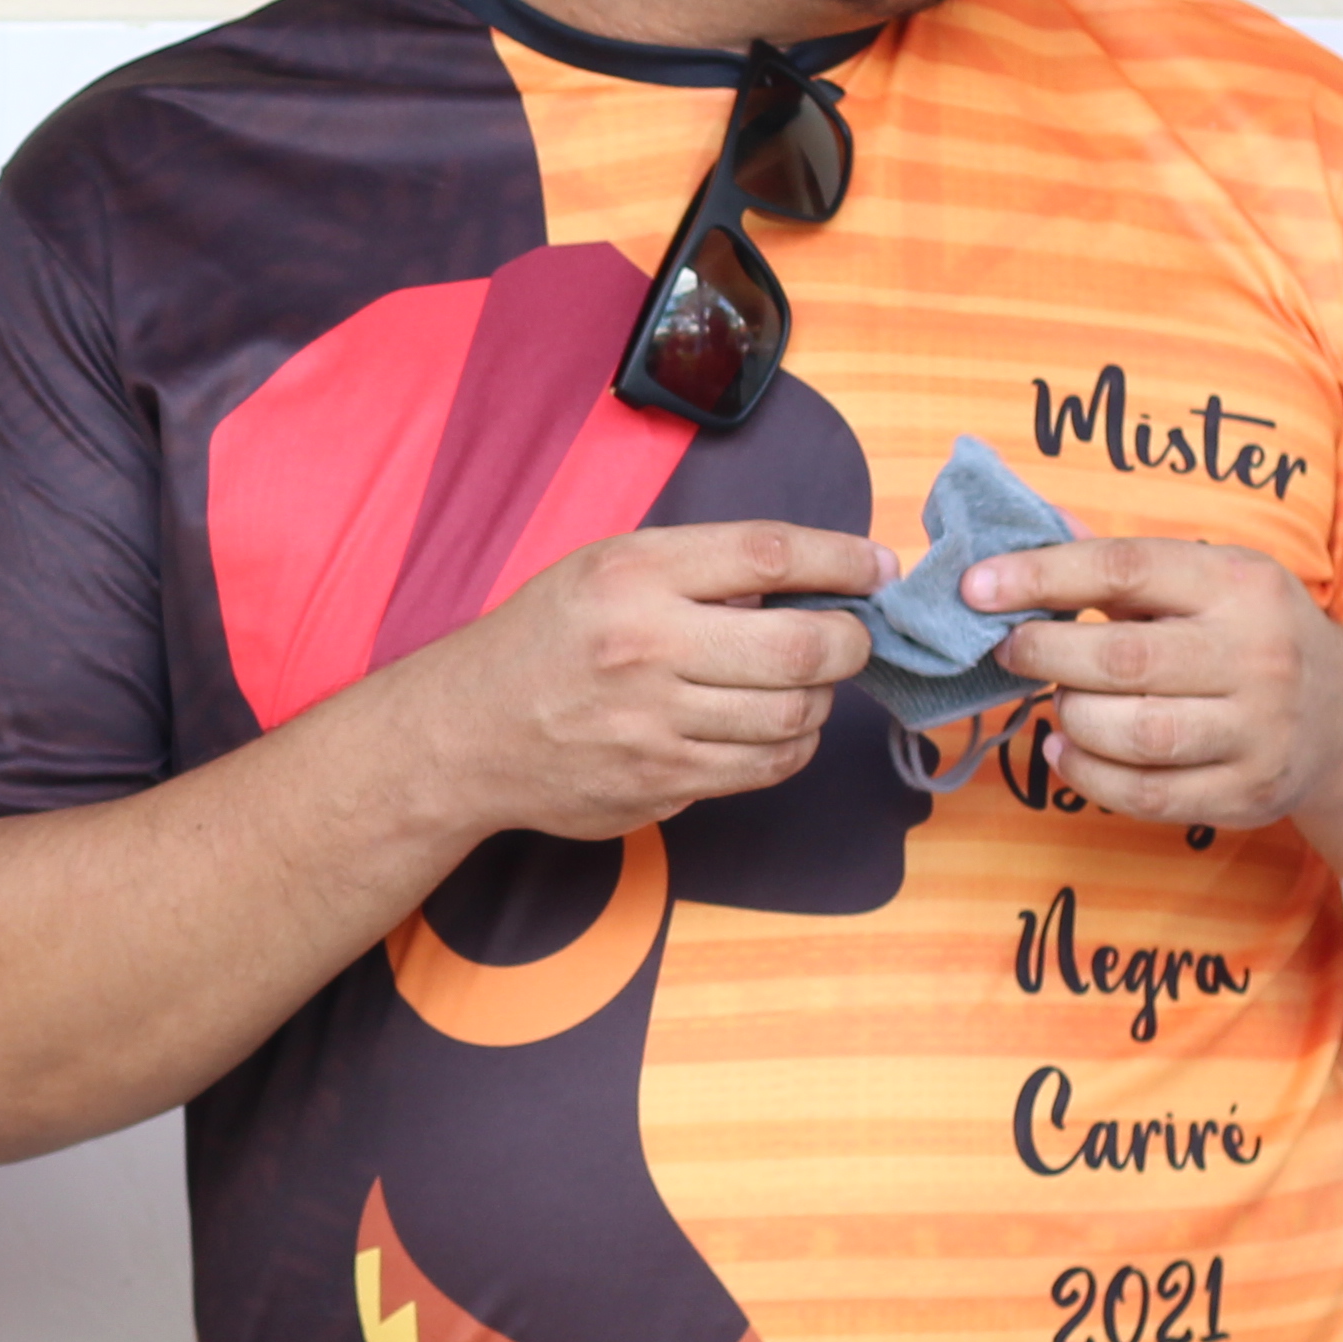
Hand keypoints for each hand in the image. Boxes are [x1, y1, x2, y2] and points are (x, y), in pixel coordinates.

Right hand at [401, 521, 884, 840]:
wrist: (467, 733)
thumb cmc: (546, 640)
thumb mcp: (604, 570)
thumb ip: (696, 569)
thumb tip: (811, 581)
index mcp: (631, 577)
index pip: (769, 556)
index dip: (843, 559)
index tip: (876, 566)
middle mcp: (644, 649)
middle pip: (803, 646)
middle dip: (852, 641)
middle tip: (853, 636)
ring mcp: (654, 727)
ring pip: (795, 715)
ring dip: (820, 697)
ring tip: (805, 682)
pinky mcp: (661, 785)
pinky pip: (764, 768)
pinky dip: (791, 746)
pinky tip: (776, 727)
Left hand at [969, 537, 1342, 831]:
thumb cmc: (1247, 634)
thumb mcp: (1206, 579)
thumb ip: (1117, 565)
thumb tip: (1020, 537)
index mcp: (1241, 584)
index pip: (1125, 569)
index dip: (1041, 577)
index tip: (976, 588)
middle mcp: (1260, 655)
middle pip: (1121, 660)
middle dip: (1044, 654)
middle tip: (1011, 650)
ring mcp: (1260, 730)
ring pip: (1132, 733)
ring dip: (1071, 718)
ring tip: (1058, 700)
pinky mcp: (1249, 793)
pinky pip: (1146, 794)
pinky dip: (1088, 775)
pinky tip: (1069, 751)